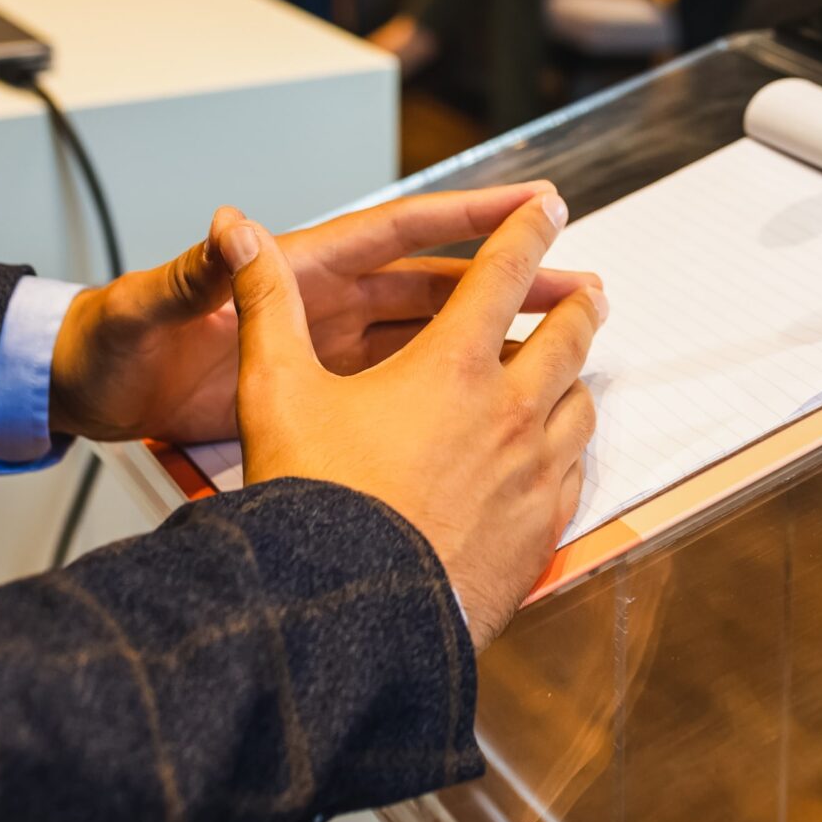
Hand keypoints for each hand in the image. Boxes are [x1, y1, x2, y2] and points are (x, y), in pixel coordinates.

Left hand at [47, 184, 599, 448]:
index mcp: (300, 269)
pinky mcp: (322, 393)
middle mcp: (325, 301)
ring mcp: (328, 347)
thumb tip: (222, 225)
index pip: (401, 230)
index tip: (536, 201)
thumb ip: (195, 274)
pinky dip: (455, 389)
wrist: (86, 391)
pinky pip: (406, 387)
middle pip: (439, 285)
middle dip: (511, 281)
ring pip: (434, 337)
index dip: (470, 214)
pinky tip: (496, 406)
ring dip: (496, 337)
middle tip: (582, 285)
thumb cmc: (114, 343)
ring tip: (561, 342)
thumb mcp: (152, 308)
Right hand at [221, 187, 603, 644]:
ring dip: (575, 378)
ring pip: (579, 404)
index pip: (504, 273)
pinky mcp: (541, 527)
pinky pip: (575, 471)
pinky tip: (550, 452)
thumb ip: (265, 303)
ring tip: (567, 372)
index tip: (549, 207)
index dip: (527, 230)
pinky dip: (568, 448)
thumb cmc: (312, 503)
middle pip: (569, 336)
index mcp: (452, 366)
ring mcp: (533, 472)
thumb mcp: (275, 392)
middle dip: (578, 303)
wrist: (348, 615)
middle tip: (586, 291)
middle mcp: (508, 411)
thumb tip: (234, 229)